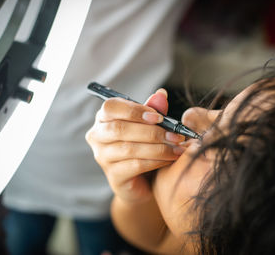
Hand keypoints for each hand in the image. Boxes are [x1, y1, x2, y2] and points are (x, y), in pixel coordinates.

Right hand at [86, 89, 185, 203]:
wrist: (144, 181)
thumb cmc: (144, 146)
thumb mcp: (149, 126)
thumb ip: (153, 110)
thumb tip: (161, 94)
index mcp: (103, 118)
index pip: (110, 107)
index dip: (134, 110)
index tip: (158, 117)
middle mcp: (97, 136)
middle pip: (119, 129)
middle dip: (151, 131)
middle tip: (175, 135)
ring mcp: (102, 157)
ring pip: (129, 148)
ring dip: (158, 147)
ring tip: (177, 147)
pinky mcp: (113, 176)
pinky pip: (135, 165)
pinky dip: (156, 161)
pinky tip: (170, 159)